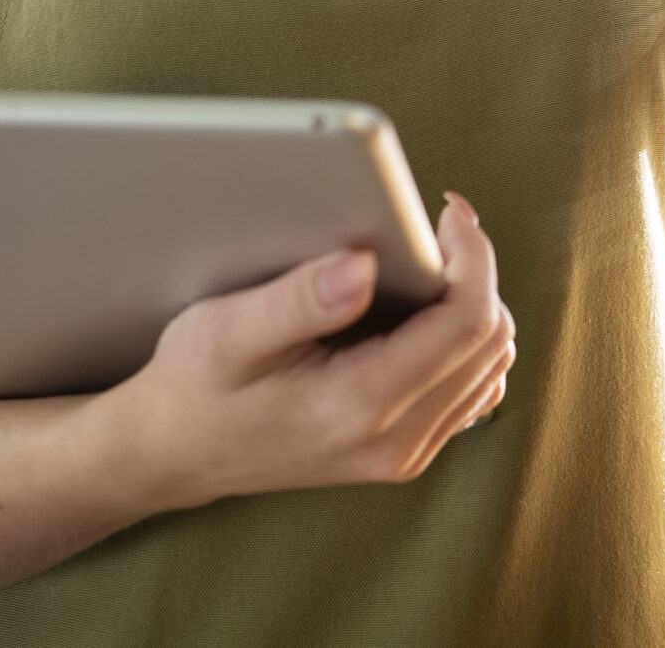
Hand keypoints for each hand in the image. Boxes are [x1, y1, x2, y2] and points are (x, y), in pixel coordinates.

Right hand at [96, 191, 514, 512]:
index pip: (466, 321)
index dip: (472, 255)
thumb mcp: (225, 332)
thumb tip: (365, 265)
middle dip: (477, 272)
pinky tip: (428, 309)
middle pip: (491, 341)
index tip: (448, 212)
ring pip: (491, 364)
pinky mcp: (405, 450)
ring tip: (434, 262)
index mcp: (358, 406)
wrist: (173, 454)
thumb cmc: (195, 385)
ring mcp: (404, 452)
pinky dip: (466, 340)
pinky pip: (472, 388)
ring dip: (475, 303)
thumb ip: (298, 299)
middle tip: (439, 228)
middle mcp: (394, 440)